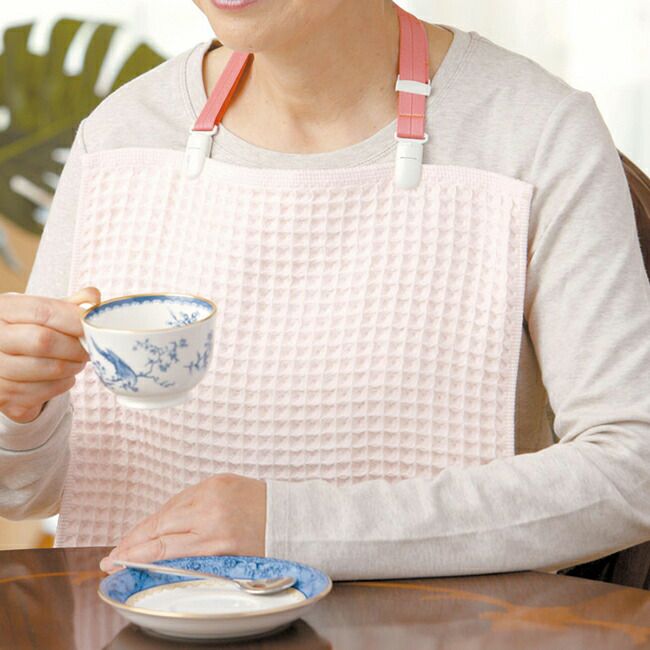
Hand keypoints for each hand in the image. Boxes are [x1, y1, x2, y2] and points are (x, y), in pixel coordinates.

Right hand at [0, 287, 100, 423]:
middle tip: (88, 348)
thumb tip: (93, 297)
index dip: (73, 319)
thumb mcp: (43, 312)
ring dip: (73, 366)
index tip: (91, 326)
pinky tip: (61, 376)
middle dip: (75, 347)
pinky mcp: (4, 398)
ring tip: (77, 361)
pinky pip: (46, 391)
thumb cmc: (29, 332)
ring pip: (49, 369)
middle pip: (44, 342)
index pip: (42, 311)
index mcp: (2, 310)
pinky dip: (63, 383)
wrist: (5, 363)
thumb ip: (68, 304)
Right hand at [100, 474, 266, 572]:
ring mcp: (211, 492)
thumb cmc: (264, 543)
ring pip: (167, 509)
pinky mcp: (215, 480)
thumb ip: (193, 560)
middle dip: (132, 542)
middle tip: (112, 556)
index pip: (163, 548)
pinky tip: (156, 523)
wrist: (288, 514)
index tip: (114, 563)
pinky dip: (167, 511)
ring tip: (130, 542)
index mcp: (216, 539)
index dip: (134, 556)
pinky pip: (182, 497)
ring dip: (147, 526)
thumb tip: (156, 563)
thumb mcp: (228, 562)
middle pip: (158, 526)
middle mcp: (210, 512)